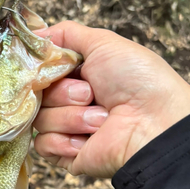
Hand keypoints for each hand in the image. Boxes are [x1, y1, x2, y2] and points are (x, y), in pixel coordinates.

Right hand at [33, 21, 189, 177]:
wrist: (154, 123)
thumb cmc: (138, 80)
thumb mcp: (103, 43)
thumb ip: (66, 33)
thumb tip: (36, 33)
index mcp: (76, 77)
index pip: (39, 73)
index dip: (42, 71)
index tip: (52, 68)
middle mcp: (69, 103)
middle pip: (36, 96)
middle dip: (62, 93)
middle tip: (90, 94)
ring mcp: (67, 129)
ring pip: (39, 120)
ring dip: (71, 117)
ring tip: (101, 119)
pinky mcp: (66, 155)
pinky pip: (42, 145)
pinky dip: (63, 141)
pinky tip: (88, 140)